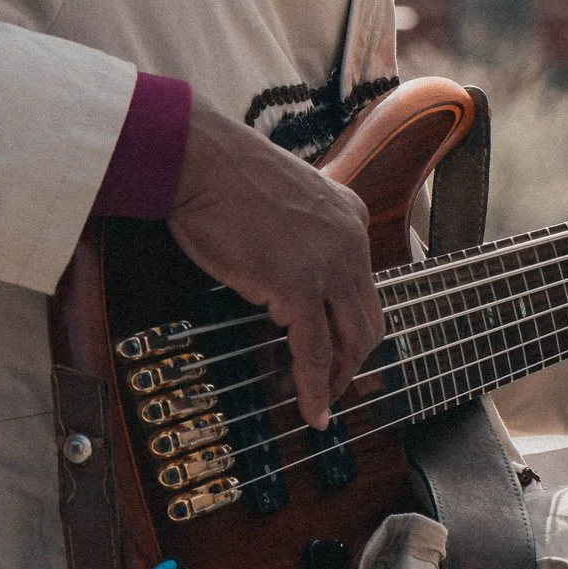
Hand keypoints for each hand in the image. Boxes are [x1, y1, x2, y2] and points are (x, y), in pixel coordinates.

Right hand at [165, 103, 380, 429]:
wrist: (200, 159)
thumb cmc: (220, 176)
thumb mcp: (278, 204)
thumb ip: (295, 238)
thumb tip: (279, 284)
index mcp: (350, 217)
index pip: (364, 286)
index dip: (352, 327)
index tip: (338, 352)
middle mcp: (352, 241)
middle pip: (367, 318)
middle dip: (352, 361)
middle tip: (331, 388)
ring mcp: (330, 265)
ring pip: (350, 341)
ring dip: (337, 379)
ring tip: (318, 405)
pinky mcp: (300, 288)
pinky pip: (315, 352)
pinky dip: (316, 387)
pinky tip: (309, 409)